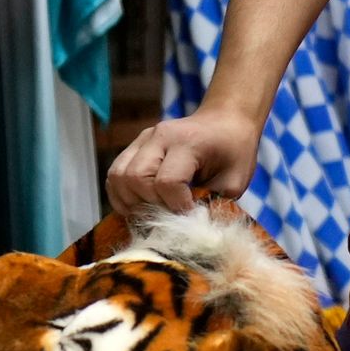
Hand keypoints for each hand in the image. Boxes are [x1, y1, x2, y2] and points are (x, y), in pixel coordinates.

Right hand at [105, 103, 262, 221]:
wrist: (225, 120)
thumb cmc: (234, 151)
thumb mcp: (234, 181)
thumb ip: (213, 204)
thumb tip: (190, 230)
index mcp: (188, 142)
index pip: (167, 181)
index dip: (175, 206)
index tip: (189, 216)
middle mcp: (159, 137)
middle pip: (135, 178)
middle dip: (150, 205)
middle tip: (169, 215)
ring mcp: (143, 139)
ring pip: (118, 176)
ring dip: (131, 202)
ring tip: (153, 211)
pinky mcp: (134, 146)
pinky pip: (115, 174)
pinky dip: (122, 195)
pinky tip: (140, 205)